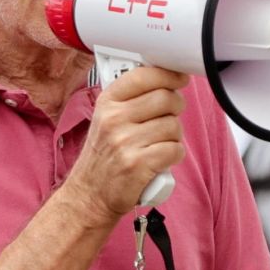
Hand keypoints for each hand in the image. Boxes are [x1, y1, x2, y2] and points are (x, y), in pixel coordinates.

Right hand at [64, 64, 188, 222]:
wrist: (90, 194)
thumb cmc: (104, 156)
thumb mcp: (106, 119)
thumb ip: (131, 99)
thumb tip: (165, 80)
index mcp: (107, 103)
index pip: (143, 76)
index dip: (168, 75)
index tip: (179, 78)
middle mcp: (114, 119)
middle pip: (165, 98)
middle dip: (176, 107)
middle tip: (170, 116)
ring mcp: (125, 142)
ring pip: (173, 125)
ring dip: (174, 136)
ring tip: (159, 143)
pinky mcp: (139, 164)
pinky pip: (175, 149)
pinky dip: (174, 154)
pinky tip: (162, 159)